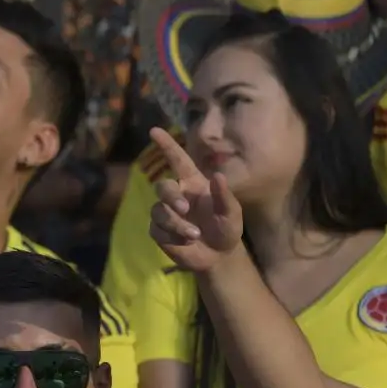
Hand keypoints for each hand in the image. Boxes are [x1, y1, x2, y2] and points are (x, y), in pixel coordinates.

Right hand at [147, 128, 243, 272]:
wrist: (219, 257)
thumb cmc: (227, 229)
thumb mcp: (232, 214)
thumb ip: (225, 196)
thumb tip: (218, 176)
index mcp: (193, 184)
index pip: (177, 160)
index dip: (166, 145)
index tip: (154, 130)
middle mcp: (177, 195)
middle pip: (162, 186)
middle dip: (170, 196)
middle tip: (184, 208)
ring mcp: (165, 213)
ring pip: (158, 210)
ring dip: (176, 223)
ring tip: (194, 235)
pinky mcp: (158, 231)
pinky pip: (157, 229)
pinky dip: (172, 236)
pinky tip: (186, 242)